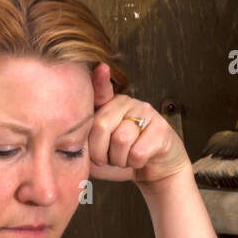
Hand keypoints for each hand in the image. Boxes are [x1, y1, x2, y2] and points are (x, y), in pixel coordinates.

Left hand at [88, 62, 191, 186]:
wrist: (155, 170)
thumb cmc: (122, 159)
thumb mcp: (97, 153)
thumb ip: (85, 144)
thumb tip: (76, 139)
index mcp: (108, 106)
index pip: (101, 91)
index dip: (100, 80)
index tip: (101, 68)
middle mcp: (127, 103)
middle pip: (101, 125)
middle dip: (100, 153)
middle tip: (108, 159)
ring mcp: (145, 112)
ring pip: (121, 140)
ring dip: (119, 160)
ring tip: (125, 158)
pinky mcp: (161, 128)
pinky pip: (137, 152)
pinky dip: (135, 163)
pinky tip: (140, 159)